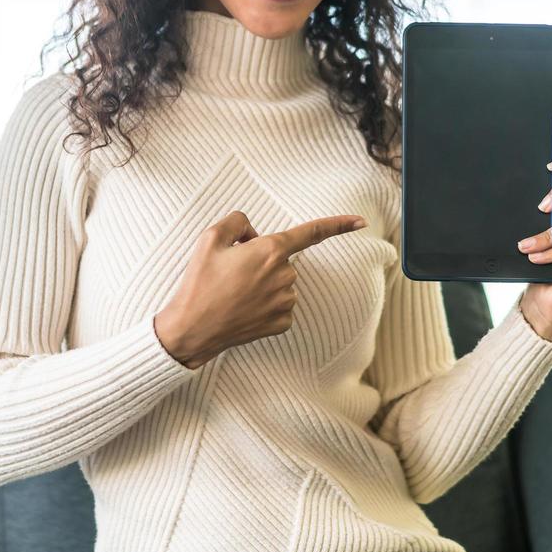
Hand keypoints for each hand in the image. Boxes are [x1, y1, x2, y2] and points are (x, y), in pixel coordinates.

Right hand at [154, 210, 366, 367]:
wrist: (192, 329)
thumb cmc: (199, 283)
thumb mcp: (209, 239)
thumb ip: (237, 222)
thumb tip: (252, 233)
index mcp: (269, 251)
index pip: (311, 233)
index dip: (338, 225)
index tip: (360, 222)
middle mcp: (284, 276)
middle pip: (282, 259)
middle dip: (262, 259)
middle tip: (231, 271)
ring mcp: (285, 302)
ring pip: (281, 282)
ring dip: (263, 282)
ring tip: (233, 292)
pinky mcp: (282, 322)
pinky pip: (280, 304)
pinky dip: (265, 303)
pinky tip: (243, 308)